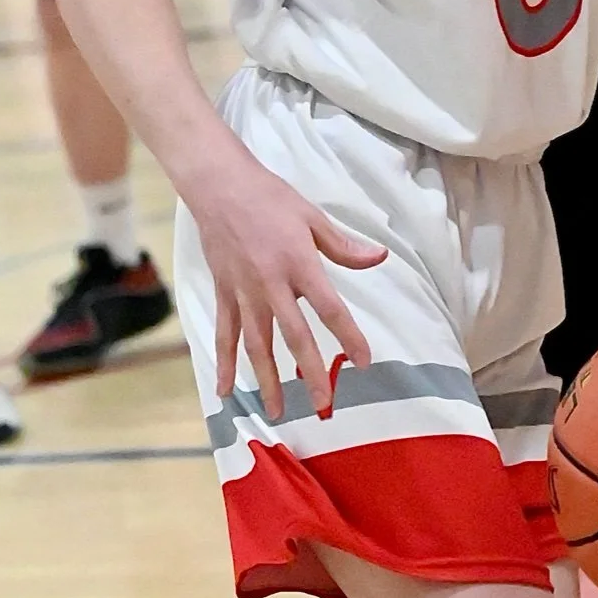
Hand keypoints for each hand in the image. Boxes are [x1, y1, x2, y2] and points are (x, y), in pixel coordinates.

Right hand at [185, 145, 386, 414]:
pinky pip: (225, 334)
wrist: (219, 186)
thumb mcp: (312, 217)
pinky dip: (224, 363)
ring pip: (257, 344)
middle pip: (294, 337)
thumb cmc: (270, 198)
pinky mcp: (224, 293)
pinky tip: (227, 391)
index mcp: (299, 264)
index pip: (330, 308)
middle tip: (324, 405)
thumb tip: (379, 258)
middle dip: (310, 374)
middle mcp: (271, 284)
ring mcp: (244, 292)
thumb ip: (343, 246)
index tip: (363, 361)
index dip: (348, 337)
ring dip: (268, 380)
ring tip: (277, 411)